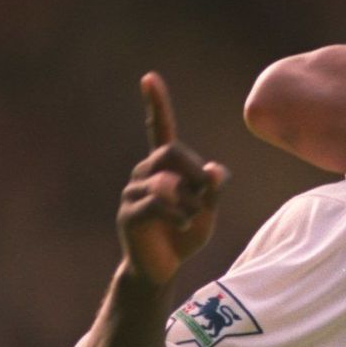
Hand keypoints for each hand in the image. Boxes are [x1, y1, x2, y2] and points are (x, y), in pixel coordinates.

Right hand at [116, 72, 229, 286]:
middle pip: (173, 150)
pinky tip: (181, 225)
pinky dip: (179, 214)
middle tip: (205, 196)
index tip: (149, 77)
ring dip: (190, 201)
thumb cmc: (186, 234)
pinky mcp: (129, 213)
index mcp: (165, 166)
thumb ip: (214, 189)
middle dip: (196, 172)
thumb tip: (216, 170)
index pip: (159, 128)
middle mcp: (144, 172)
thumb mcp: (209, 209)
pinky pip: (159, 202)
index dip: (156, 104)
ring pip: (168, 180)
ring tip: (190, 218)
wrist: (163, 268)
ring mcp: (132, 191)